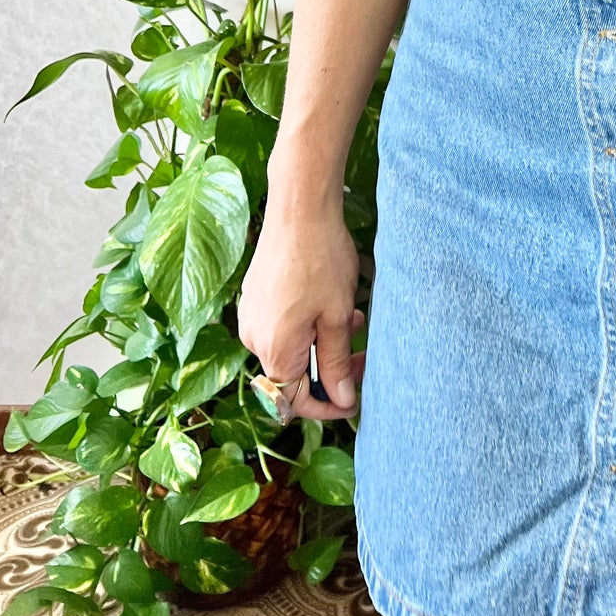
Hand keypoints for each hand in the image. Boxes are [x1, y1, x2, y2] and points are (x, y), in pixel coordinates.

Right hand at [237, 183, 364, 423]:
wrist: (299, 209)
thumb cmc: (321, 260)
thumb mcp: (337, 317)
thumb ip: (337, 363)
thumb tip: (341, 400)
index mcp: (274, 350)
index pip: (296, 400)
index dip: (328, 406)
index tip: (354, 400)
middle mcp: (254, 338)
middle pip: (294, 372)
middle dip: (331, 369)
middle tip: (363, 356)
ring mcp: (251, 315)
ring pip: (291, 346)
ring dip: (323, 343)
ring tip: (352, 319)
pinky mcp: (256, 297)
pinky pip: (282, 325)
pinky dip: (309, 324)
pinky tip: (332, 305)